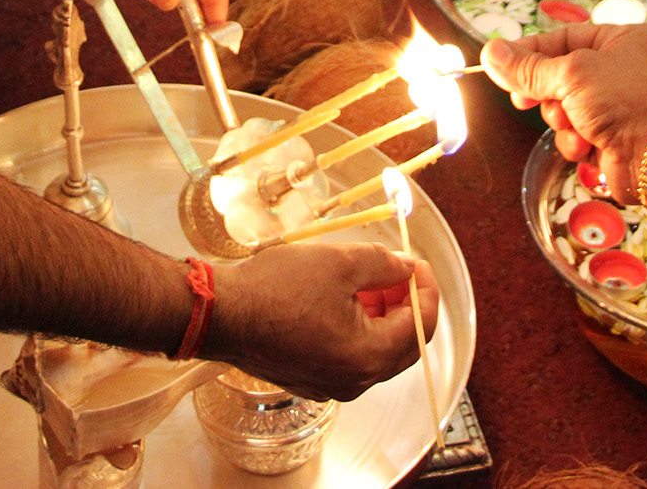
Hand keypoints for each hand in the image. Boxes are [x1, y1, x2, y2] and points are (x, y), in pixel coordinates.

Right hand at [204, 243, 435, 401]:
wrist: (221, 314)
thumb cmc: (277, 289)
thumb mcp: (340, 262)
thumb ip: (385, 265)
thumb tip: (407, 268)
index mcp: (368, 358)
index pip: (420, 326)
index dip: (425, 289)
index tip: (416, 261)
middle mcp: (355, 382)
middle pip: (402, 344)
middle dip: (405, 303)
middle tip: (396, 269)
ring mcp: (331, 385)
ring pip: (375, 349)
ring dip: (380, 313)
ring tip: (367, 277)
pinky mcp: (311, 379)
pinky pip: (350, 355)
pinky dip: (357, 327)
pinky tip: (343, 297)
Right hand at [483, 24, 646, 203]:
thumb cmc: (623, 100)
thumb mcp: (571, 74)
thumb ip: (528, 67)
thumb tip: (489, 53)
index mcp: (620, 40)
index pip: (562, 38)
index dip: (529, 52)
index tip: (499, 65)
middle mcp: (619, 69)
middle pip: (557, 75)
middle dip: (545, 93)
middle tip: (524, 100)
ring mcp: (614, 105)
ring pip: (561, 108)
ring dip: (561, 120)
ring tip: (577, 125)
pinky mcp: (608, 137)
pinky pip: (573, 134)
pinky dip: (575, 141)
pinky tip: (588, 144)